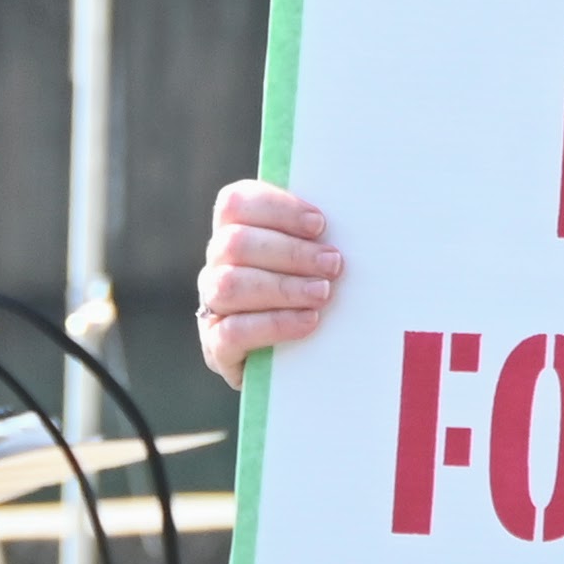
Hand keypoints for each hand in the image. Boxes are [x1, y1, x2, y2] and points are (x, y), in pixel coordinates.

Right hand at [197, 179, 343, 383]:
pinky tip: (308, 321)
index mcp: (235, 233)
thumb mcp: (315, 261)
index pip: (235, 203)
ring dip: (283, 287)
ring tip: (322, 293)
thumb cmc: (315, 295)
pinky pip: (232, 332)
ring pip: (229, 285)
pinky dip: (275, 324)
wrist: (305, 360)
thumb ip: (318, 237)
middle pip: (235, 243)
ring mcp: (212, 307)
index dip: (276, 208)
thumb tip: (351, 215)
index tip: (319, 224)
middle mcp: (217, 266)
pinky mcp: (216, 348)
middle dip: (291, 252)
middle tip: (332, 264)